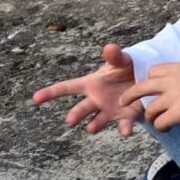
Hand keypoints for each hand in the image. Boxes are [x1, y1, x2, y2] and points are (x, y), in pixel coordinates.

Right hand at [32, 43, 147, 135]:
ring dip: (94, 125)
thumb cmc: (127, 67)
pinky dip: (125, 129)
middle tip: (70, 120)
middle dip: (75, 114)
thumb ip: (115, 56)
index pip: (67, 87)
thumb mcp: (122, 60)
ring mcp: (109, 109)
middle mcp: (96, 99)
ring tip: (91, 129)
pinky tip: (127, 132)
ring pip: (98, 120)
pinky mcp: (125, 116)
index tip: (35, 98)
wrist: (144, 78)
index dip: (51, 92)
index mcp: (91, 84)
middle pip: (82, 108)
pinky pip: (123, 124)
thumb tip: (110, 47)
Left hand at [123, 61, 179, 130]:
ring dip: (151, 118)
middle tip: (124, 102)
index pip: (153, 72)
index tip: (152, 88)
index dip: (150, 81)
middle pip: (141, 88)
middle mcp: (170, 82)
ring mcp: (172, 98)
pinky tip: (168, 129)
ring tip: (159, 122)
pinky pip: (159, 123)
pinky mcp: (176, 114)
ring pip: (149, 110)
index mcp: (177, 68)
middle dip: (130, 96)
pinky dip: (161, 128)